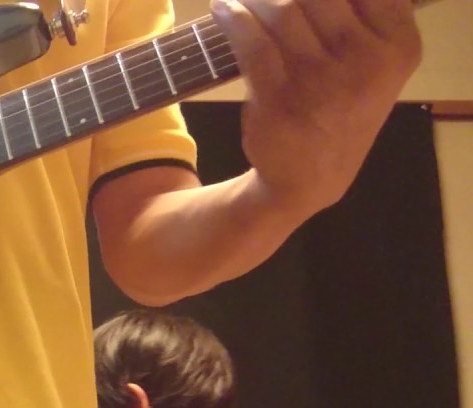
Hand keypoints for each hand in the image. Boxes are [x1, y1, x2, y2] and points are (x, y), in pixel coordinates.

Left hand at [212, 0, 421, 214]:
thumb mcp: (374, 65)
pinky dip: (234, 18)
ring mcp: (321, 80)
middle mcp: (366, 60)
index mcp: (398, 45)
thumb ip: (362, 16)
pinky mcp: (279, 96)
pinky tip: (224, 10)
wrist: (309, 177)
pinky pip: (252, 40)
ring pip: (283, 10)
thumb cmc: (341, 109)